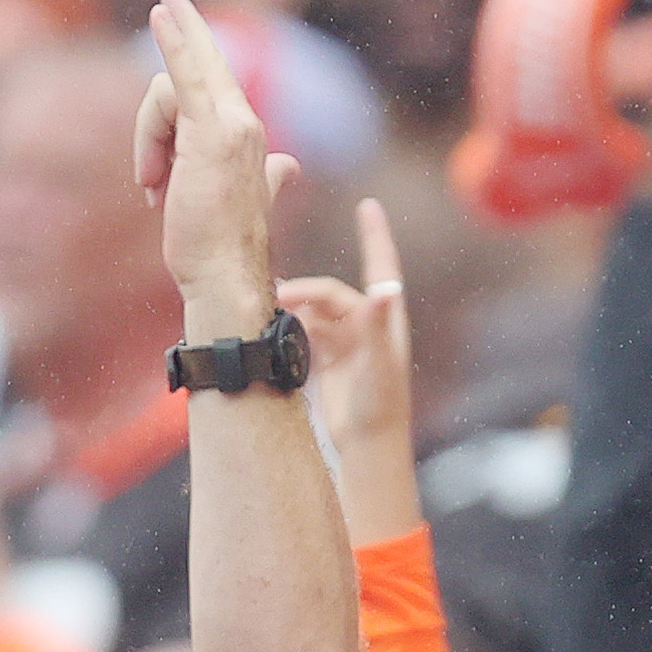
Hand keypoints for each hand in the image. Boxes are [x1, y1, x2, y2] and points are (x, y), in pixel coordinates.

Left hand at [133, 0, 298, 328]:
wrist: (228, 279)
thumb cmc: (223, 250)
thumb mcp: (243, 199)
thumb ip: (271, 177)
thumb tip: (289, 168)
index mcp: (251, 136)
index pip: (216, 82)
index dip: (196, 52)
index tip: (174, 20)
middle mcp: (247, 123)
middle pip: (200, 70)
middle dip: (185, 29)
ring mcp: (233, 125)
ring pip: (171, 91)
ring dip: (147, 137)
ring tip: (151, 184)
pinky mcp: (211, 132)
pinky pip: (183, 75)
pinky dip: (174, 42)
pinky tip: (163, 14)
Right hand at [280, 197, 409, 457]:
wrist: (367, 445)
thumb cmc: (381, 405)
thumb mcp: (380, 362)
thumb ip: (379, 324)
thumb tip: (385, 288)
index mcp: (384, 319)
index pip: (380, 266)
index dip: (375, 235)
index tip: (369, 205)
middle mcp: (364, 324)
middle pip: (330, 293)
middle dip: (305, 291)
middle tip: (279, 297)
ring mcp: (343, 340)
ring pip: (311, 310)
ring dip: (292, 306)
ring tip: (269, 306)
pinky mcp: (323, 358)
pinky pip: (300, 330)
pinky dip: (284, 323)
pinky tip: (266, 319)